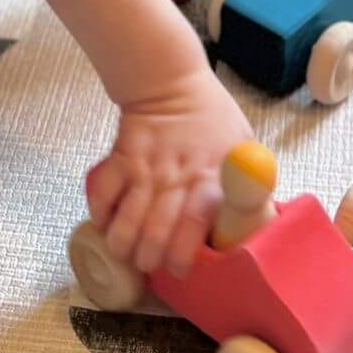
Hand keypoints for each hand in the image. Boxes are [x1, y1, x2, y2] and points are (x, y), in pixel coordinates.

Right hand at [85, 66, 254, 280]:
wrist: (171, 83)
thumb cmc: (212, 118)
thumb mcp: (241, 145)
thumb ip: (246, 183)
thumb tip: (252, 223)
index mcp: (209, 178)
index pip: (194, 224)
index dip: (183, 254)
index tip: (179, 269)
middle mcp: (176, 178)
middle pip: (155, 231)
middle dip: (148, 258)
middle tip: (149, 263)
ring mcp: (145, 168)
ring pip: (126, 220)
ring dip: (122, 243)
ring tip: (125, 250)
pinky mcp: (120, 158)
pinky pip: (102, 193)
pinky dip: (100, 214)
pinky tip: (105, 222)